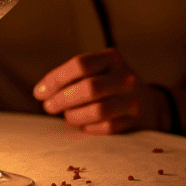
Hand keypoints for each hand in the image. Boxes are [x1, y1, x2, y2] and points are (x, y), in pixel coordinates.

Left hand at [33, 48, 167, 133]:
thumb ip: (71, 76)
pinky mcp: (134, 120)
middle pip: (89, 88)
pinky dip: (88, 127)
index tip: (39, 93)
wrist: (147, 102)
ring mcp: (132, 99)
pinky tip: (82, 125)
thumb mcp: (96, 70)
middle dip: (62, 100)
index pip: (80, 65)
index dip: (56, 79)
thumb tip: (41, 91)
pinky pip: (106, 127)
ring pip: (98, 110)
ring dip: (74, 116)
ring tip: (66, 116)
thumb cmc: (108, 83)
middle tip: (49, 107)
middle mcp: (125, 77)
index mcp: (111, 58)